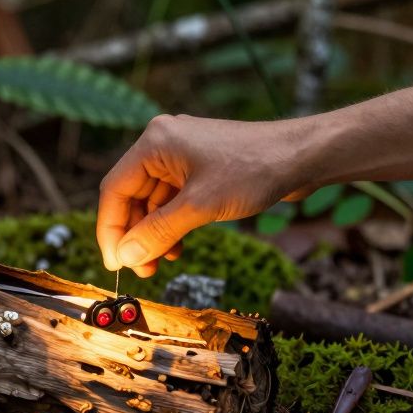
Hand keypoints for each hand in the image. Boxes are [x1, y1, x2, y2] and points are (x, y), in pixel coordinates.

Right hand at [96, 114, 312, 276]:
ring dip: (153, 234)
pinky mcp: (200, 170)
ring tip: (162, 263)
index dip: (111, 230)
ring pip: (152, 203)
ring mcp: (182, 157)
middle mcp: (163, 146)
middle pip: (131, 197)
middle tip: (141, 270)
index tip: (116, 263)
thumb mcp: (200, 206)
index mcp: (155, 143)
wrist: (301, 156)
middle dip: (134, 236)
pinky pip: (172, 201)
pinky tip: (178, 247)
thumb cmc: (254, 169)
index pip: (115, 190)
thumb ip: (158, 233)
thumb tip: (127, 257)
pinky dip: (171, 225)